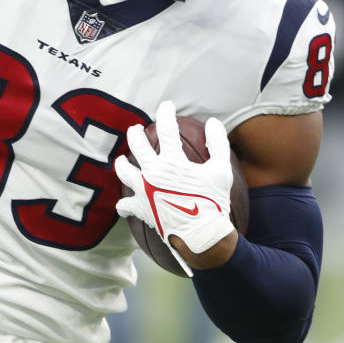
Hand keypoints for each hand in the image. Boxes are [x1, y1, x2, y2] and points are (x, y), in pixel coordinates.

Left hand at [114, 101, 235, 275]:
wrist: (201, 236)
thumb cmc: (213, 202)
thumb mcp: (221, 171)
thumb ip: (218, 144)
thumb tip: (213, 122)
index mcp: (172, 161)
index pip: (166, 128)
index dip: (166, 113)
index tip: (167, 106)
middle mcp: (153, 172)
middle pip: (137, 145)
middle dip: (135, 133)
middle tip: (137, 129)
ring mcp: (144, 191)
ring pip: (124, 171)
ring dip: (122, 163)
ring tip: (122, 160)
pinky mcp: (141, 209)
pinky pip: (125, 205)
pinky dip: (123, 203)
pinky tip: (123, 202)